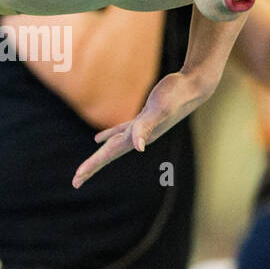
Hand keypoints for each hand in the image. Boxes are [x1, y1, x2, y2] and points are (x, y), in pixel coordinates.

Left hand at [72, 69, 212, 187]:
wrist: (194, 86)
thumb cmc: (176, 95)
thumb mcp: (159, 109)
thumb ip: (147, 127)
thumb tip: (139, 147)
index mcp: (136, 138)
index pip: (108, 155)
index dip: (91, 167)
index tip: (76, 179)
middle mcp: (137, 138)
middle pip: (108, 156)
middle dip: (92, 168)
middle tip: (75, 181)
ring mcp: (140, 129)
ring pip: (112, 146)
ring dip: (99, 157)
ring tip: (86, 169)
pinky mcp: (143, 118)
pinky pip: (120, 132)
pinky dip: (108, 136)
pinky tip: (99, 138)